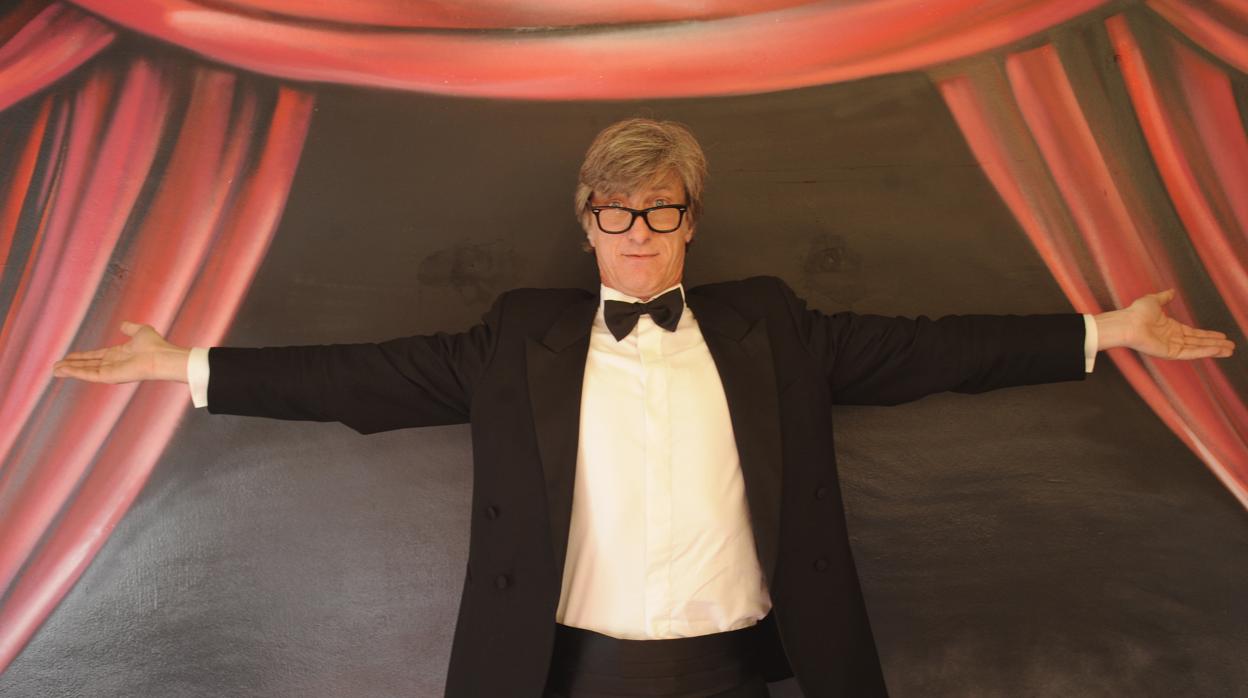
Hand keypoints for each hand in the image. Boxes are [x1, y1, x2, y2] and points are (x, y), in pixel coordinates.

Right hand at [52, 321, 190, 383]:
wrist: (161, 357)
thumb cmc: (155, 345)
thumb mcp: (140, 331)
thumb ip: (130, 328)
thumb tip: (123, 325)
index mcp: (119, 354)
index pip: (95, 356)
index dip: (81, 357)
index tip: (68, 357)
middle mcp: (113, 364)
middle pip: (87, 365)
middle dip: (71, 365)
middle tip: (56, 366)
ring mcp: (111, 371)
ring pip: (85, 371)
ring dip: (70, 370)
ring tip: (55, 370)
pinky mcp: (109, 376)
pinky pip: (89, 374)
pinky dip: (76, 372)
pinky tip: (63, 370)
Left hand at [1095, 289, 1234, 359]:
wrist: (1127, 322)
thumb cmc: (1136, 313)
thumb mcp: (1153, 301)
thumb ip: (1164, 297)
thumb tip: (1171, 291)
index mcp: (1171, 328)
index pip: (1194, 333)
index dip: (1208, 335)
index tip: (1221, 335)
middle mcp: (1173, 338)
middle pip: (1199, 342)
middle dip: (1215, 344)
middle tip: (1230, 346)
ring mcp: (1172, 346)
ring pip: (1198, 349)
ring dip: (1214, 349)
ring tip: (1229, 350)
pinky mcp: (1170, 353)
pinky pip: (1191, 353)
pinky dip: (1204, 352)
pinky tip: (1216, 350)